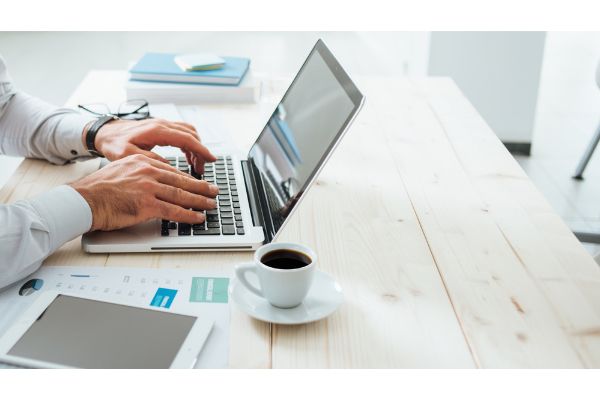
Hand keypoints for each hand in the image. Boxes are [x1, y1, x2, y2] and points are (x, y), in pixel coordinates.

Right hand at [70, 154, 218, 230]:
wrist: (83, 200)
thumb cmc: (97, 190)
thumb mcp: (121, 170)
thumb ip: (139, 173)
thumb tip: (153, 182)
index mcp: (142, 161)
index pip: (172, 171)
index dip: (188, 179)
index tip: (198, 183)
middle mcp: (148, 171)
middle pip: (181, 181)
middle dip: (201, 187)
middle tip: (214, 191)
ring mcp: (148, 187)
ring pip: (181, 195)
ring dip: (200, 201)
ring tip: (211, 205)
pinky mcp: (147, 204)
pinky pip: (174, 211)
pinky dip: (189, 215)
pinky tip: (198, 218)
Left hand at [85, 118, 216, 173]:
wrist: (104, 133)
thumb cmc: (113, 144)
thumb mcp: (128, 155)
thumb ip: (149, 159)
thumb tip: (168, 166)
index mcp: (156, 130)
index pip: (187, 139)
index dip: (201, 150)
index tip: (211, 159)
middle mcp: (162, 124)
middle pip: (191, 134)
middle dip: (201, 151)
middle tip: (202, 169)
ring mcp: (162, 124)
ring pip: (188, 133)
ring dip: (196, 147)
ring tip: (196, 165)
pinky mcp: (161, 128)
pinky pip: (182, 133)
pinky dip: (189, 144)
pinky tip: (188, 157)